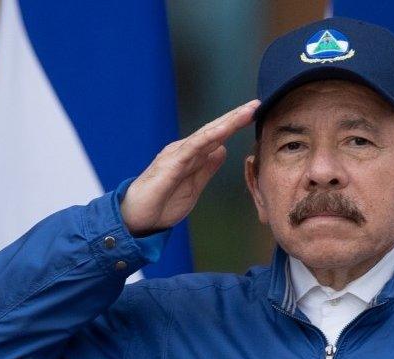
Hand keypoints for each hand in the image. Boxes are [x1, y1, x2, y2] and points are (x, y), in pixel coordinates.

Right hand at [121, 100, 260, 235]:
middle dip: (235, 117)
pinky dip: (209, 138)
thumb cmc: (162, 203)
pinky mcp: (170, 164)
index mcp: (191, 156)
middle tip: (257, 104)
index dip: (234, 125)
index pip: (216, 137)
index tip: (255, 115)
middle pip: (213, 130)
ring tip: (247, 112)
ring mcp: (176, 155)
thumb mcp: (194, 186)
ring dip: (228, 122)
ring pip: (206, 134)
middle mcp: (184, 150)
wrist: (136, 219)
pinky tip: (224, 131)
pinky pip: (192, 148)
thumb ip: (207, 168)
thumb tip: (221, 151)